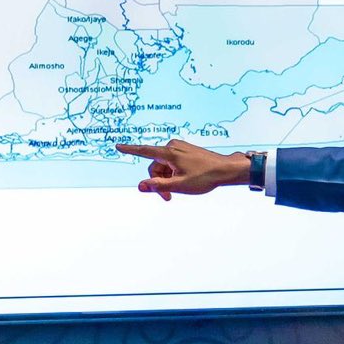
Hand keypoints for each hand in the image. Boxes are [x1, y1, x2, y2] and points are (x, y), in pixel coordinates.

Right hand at [116, 140, 250, 198]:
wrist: (226, 170)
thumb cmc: (205, 177)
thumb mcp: (179, 185)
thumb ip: (158, 186)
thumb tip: (139, 186)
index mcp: (169, 152)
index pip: (144, 151)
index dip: (130, 150)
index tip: (117, 146)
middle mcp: (172, 146)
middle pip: (155, 166)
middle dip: (158, 181)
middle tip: (168, 197)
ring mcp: (179, 148)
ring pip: (163, 166)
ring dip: (166, 179)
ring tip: (177, 191)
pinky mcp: (184, 151)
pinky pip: (171, 163)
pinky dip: (173, 174)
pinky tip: (182, 181)